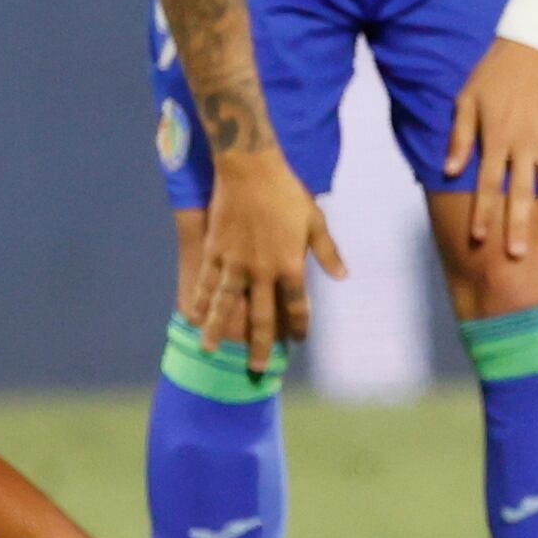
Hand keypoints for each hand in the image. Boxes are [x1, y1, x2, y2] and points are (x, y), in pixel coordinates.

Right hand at [191, 152, 344, 377]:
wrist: (250, 168)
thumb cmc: (287, 192)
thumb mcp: (315, 220)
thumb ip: (327, 251)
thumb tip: (343, 276)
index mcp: (290, 264)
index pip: (296, 306)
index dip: (298, 326)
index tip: (297, 341)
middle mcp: (261, 270)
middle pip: (260, 316)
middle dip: (260, 345)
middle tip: (257, 369)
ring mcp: (235, 262)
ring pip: (225, 305)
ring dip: (218, 330)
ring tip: (209, 351)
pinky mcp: (215, 251)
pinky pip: (205, 282)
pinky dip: (200, 300)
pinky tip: (193, 315)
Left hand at [447, 35, 537, 259]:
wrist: (533, 41)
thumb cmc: (493, 71)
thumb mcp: (466, 98)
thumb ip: (459, 136)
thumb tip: (447, 170)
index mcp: (496, 136)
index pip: (487, 183)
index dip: (484, 212)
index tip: (479, 238)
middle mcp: (524, 141)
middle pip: (521, 192)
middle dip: (517, 225)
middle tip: (516, 256)